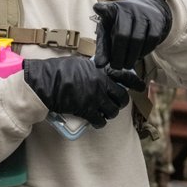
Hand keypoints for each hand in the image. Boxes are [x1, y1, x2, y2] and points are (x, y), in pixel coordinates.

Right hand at [22, 56, 141, 128]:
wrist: (45, 83)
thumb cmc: (57, 71)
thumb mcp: (79, 63)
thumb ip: (92, 68)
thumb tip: (98, 71)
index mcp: (100, 71)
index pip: (125, 76)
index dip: (136, 83)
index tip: (142, 87)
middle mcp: (101, 84)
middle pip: (121, 97)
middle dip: (120, 102)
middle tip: (115, 103)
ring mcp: (95, 98)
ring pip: (113, 111)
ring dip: (110, 114)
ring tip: (105, 113)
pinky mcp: (86, 110)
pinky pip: (100, 120)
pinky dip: (99, 123)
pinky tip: (96, 122)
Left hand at [92, 0, 171, 69]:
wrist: (145, 10)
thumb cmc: (122, 25)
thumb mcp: (109, 33)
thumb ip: (103, 48)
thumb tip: (99, 65)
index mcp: (112, 10)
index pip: (106, 8)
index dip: (102, 9)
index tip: (98, 8)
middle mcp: (128, 9)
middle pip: (122, 34)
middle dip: (119, 55)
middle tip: (117, 66)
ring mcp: (143, 13)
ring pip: (138, 39)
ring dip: (132, 56)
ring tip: (127, 64)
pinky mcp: (157, 20)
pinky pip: (152, 39)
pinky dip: (146, 51)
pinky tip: (140, 55)